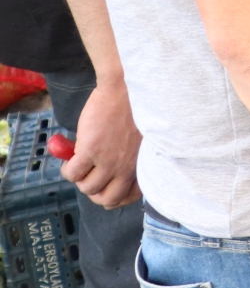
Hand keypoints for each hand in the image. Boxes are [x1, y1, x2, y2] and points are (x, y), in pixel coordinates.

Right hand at [62, 77, 141, 208]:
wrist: (126, 88)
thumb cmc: (137, 109)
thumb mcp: (142, 140)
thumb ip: (133, 157)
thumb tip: (114, 171)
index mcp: (143, 164)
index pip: (131, 196)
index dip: (115, 195)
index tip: (107, 186)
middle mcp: (128, 167)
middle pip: (107, 199)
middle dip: (95, 191)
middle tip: (89, 176)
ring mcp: (109, 161)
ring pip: (87, 187)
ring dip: (79, 179)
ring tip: (79, 163)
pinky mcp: (91, 150)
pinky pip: (72, 173)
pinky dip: (67, 169)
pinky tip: (69, 157)